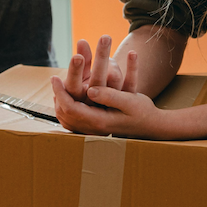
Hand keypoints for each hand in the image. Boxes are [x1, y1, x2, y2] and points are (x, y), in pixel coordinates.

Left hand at [51, 77, 167, 138]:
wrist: (152, 127)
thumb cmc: (143, 112)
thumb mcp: (129, 100)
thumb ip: (110, 96)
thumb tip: (90, 90)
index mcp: (100, 121)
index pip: (71, 107)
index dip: (60, 92)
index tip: (55, 77)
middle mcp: (94, 127)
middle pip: (66, 113)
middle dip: (58, 95)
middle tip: (54, 79)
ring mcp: (94, 129)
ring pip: (69, 117)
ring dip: (62, 101)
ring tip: (58, 87)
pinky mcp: (96, 126)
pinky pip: (76, 118)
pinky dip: (69, 107)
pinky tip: (67, 97)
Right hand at [62, 36, 137, 104]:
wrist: (107, 120)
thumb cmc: (86, 95)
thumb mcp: (80, 82)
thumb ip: (81, 63)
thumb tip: (82, 40)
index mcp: (78, 99)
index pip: (73, 85)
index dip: (75, 71)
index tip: (78, 56)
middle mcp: (95, 103)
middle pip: (96, 81)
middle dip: (99, 59)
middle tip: (103, 40)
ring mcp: (112, 102)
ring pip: (114, 81)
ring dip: (112, 61)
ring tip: (107, 40)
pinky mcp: (127, 100)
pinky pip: (130, 83)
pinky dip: (132, 68)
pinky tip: (133, 53)